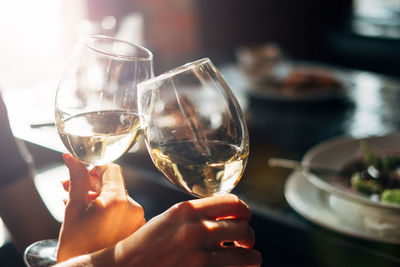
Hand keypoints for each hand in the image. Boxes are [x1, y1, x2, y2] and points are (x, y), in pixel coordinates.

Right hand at [57, 154, 144, 261]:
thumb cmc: (77, 245)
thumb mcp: (74, 208)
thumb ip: (76, 179)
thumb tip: (71, 158)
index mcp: (119, 200)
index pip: (112, 169)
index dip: (94, 168)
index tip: (80, 172)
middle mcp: (134, 208)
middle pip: (113, 183)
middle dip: (90, 183)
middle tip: (68, 185)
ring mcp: (137, 220)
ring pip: (116, 197)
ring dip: (96, 196)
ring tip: (75, 201)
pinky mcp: (136, 229)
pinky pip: (121, 211)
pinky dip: (106, 208)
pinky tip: (88, 212)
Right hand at [108, 194, 261, 266]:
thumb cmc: (146, 245)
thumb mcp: (169, 219)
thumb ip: (196, 215)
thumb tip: (226, 217)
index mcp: (187, 210)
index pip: (233, 202)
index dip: (244, 211)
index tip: (244, 219)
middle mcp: (196, 229)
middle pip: (244, 227)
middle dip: (248, 236)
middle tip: (245, 243)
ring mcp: (200, 254)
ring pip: (248, 253)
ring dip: (251, 256)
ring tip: (246, 258)